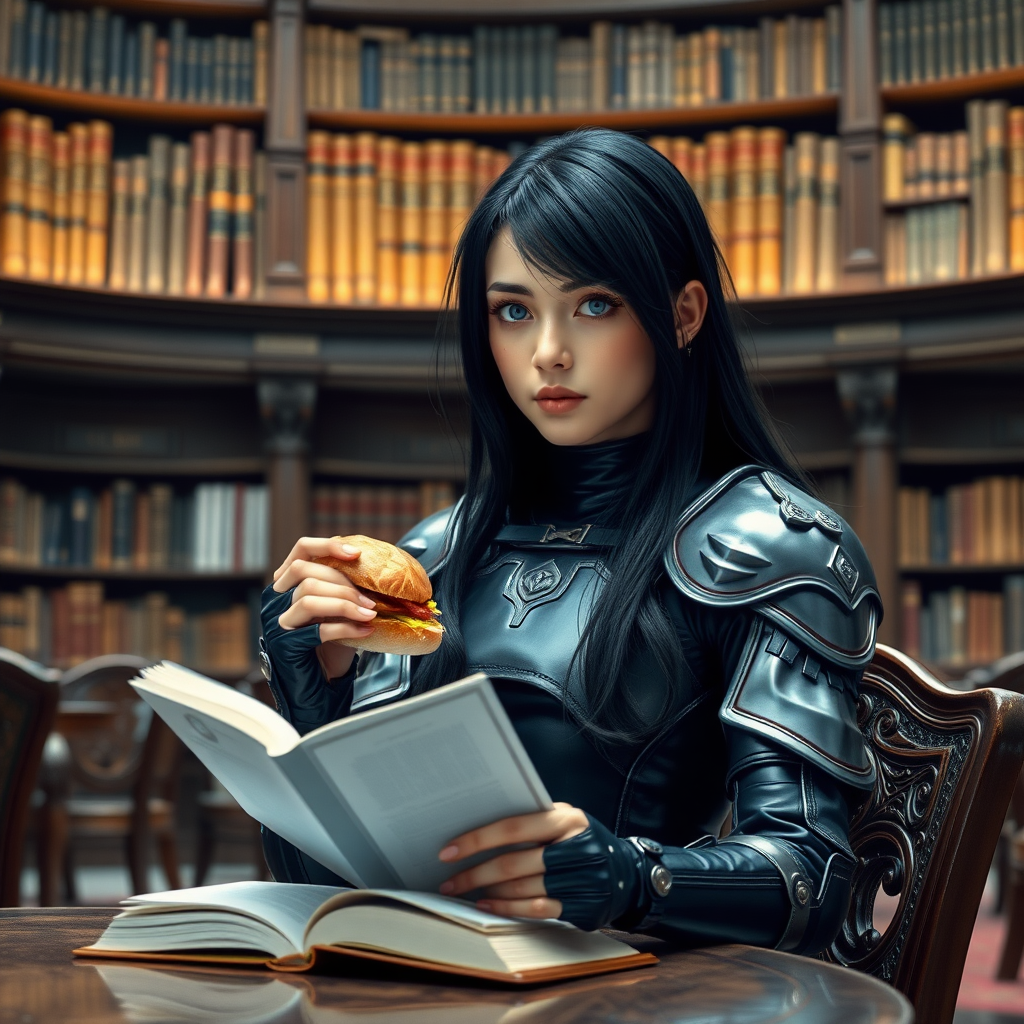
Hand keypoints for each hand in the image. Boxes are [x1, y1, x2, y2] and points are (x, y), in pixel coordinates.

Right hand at [272, 536, 377, 678]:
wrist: (320, 687)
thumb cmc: (329, 647)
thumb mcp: (336, 611)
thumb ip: (342, 589)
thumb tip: (373, 568)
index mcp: (286, 585)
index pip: (301, 550)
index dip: (327, 546)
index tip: (355, 553)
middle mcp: (274, 600)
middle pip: (306, 572)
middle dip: (344, 584)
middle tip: (371, 600)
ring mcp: (276, 622)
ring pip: (309, 597)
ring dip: (346, 604)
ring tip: (369, 614)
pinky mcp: (284, 645)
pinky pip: (317, 629)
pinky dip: (346, 628)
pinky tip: (364, 631)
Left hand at [438, 806, 645, 930]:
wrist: (627, 873)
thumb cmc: (582, 840)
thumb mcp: (565, 820)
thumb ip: (533, 820)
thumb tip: (478, 825)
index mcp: (566, 819)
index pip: (513, 827)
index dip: (477, 839)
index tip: (448, 851)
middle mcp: (574, 848)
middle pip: (513, 863)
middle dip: (475, 873)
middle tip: (449, 880)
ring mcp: (579, 880)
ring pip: (521, 888)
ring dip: (487, 892)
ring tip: (464, 891)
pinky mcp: (580, 905)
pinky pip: (536, 909)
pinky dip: (508, 908)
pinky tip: (488, 905)